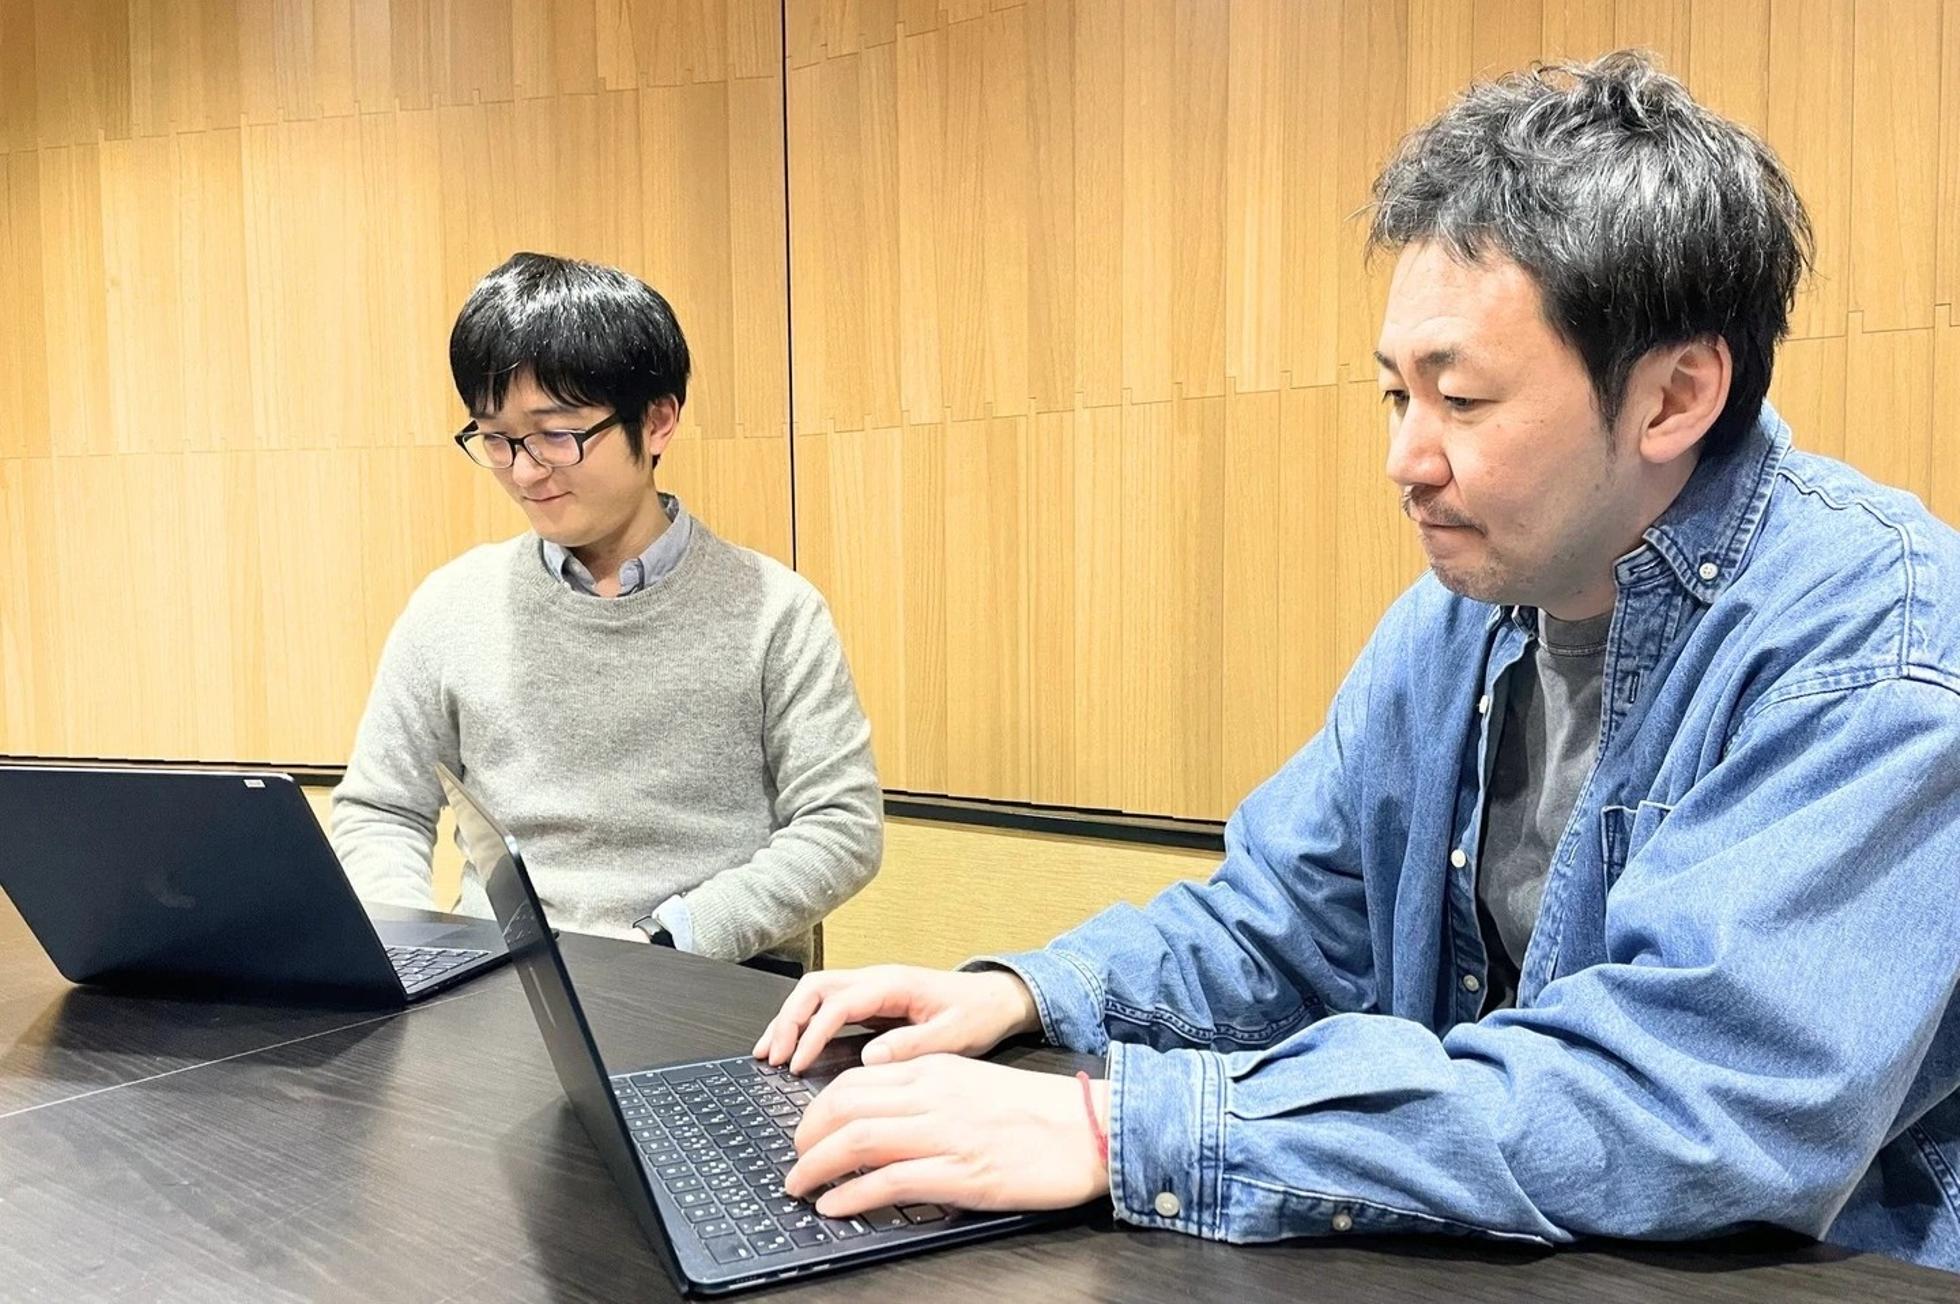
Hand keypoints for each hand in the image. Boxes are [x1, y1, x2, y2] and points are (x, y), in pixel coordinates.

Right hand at [752, 965, 1039, 1073]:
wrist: (995, 999)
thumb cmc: (978, 1014)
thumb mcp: (954, 1035)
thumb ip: (915, 1045)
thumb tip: (871, 1059)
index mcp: (893, 984)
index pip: (838, 1003)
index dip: (813, 1033)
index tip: (797, 1065)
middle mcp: (875, 979)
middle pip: (815, 988)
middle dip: (788, 1020)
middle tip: (773, 1058)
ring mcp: (870, 987)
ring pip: (815, 993)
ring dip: (788, 1019)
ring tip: (768, 1053)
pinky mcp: (869, 1001)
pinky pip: (825, 1005)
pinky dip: (802, 1023)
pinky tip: (790, 1048)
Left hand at [784, 1054, 1109, 1215]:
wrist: (1089, 1128)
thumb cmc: (1035, 1112)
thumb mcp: (970, 1083)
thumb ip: (925, 1091)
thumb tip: (878, 1115)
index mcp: (934, 1069)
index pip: (854, 1080)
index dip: (816, 1109)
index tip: (806, 1132)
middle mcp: (933, 1094)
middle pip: (843, 1107)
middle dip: (806, 1137)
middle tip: (796, 1162)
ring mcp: (946, 1133)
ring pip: (857, 1140)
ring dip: (816, 1167)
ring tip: (800, 1187)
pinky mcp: (962, 1173)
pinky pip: (890, 1182)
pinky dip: (852, 1195)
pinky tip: (835, 1207)